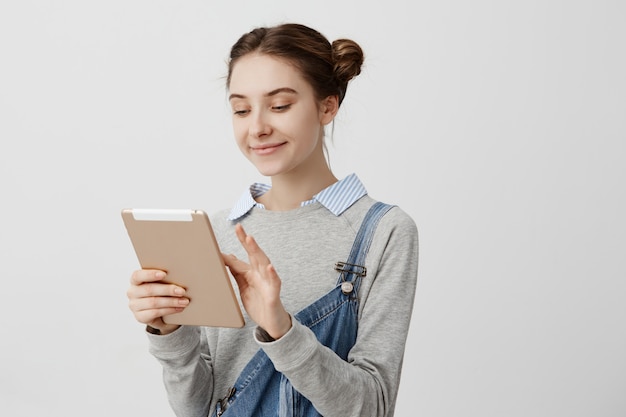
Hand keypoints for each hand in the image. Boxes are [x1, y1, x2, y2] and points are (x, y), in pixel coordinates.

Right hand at [126, 269, 187, 334]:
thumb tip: (181, 276)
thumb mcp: (162, 283)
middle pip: (149, 290)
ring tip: (184, 301)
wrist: (160, 313)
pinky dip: (169, 310)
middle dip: (168, 290)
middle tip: (182, 291)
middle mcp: (132, 292)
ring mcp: (134, 306)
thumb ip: (166, 278)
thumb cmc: (162, 292)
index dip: (150, 274)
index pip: (138, 275)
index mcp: (135, 280)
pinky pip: (155, 313)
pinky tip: (179, 308)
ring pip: (154, 302)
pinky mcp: (140, 317)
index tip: (164, 274)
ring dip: (172, 302)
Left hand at [223, 223, 291, 339]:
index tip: (234, 229)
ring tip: (250, 240)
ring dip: (257, 252)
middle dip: (247, 241)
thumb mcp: (243, 286)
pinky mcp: (273, 294)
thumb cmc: (258, 303)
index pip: (242, 256)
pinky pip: (274, 283)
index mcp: (252, 272)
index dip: (238, 244)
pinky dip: (272, 275)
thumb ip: (237, 272)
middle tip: (240, 229)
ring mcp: (268, 283)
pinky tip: (270, 267)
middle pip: (254, 255)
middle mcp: (261, 274)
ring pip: (264, 264)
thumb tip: (227, 257)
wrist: (271, 323)